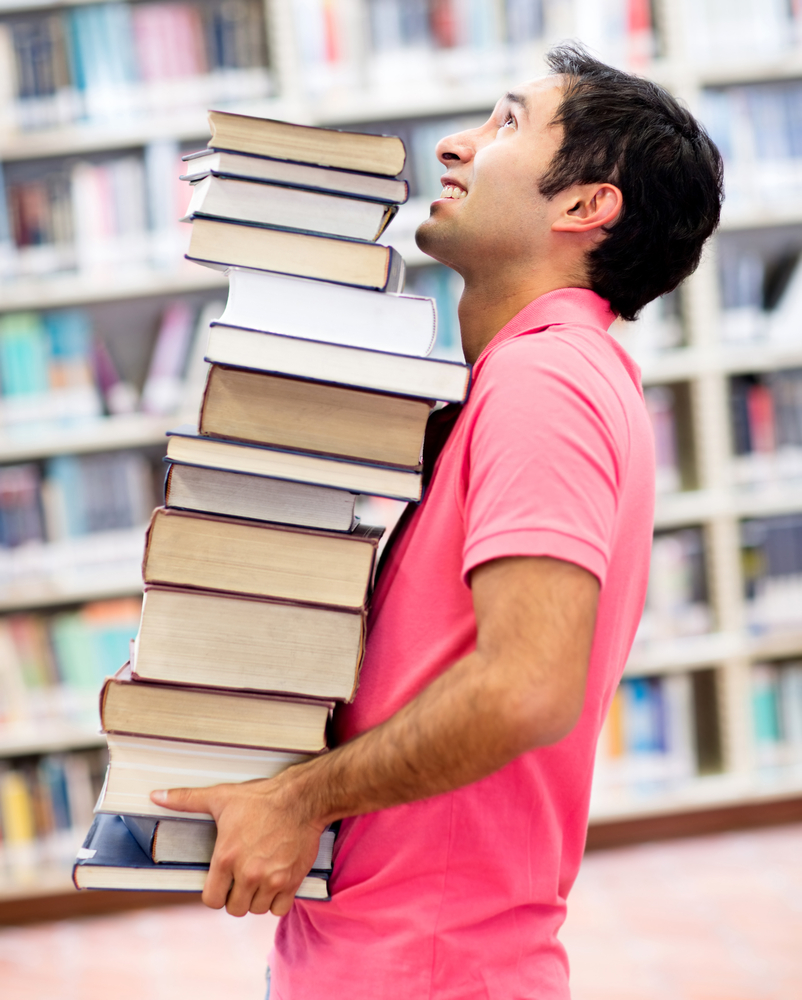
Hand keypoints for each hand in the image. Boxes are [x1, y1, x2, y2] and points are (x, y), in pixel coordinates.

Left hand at [150, 770, 324, 916]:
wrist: (301, 799)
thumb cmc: (261, 798)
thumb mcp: (221, 797)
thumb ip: (186, 800)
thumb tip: (156, 796)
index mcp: (226, 858)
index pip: (211, 900)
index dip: (215, 893)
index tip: (223, 883)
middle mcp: (247, 873)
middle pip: (234, 909)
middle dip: (236, 897)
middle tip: (242, 880)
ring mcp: (271, 879)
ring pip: (256, 910)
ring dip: (256, 899)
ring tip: (259, 880)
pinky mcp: (291, 881)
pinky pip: (279, 909)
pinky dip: (277, 901)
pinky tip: (275, 884)